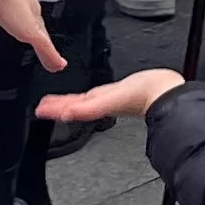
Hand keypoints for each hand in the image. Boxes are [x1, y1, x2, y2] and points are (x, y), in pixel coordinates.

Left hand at [33, 67, 186, 126]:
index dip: (55, 108)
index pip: (70, 108)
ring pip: (82, 100)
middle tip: (42, 106)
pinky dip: (84, 97)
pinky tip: (84, 97)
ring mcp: (108, 98)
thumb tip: (67, 113)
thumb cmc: (143, 96)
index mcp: (95, 105)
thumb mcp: (109, 101)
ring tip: (55, 102)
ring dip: (67, 101)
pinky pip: (94, 95)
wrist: (163, 90)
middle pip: (73, 104)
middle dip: (57, 106)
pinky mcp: (116, 91)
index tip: (41, 109)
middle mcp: (100, 102)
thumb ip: (88, 108)